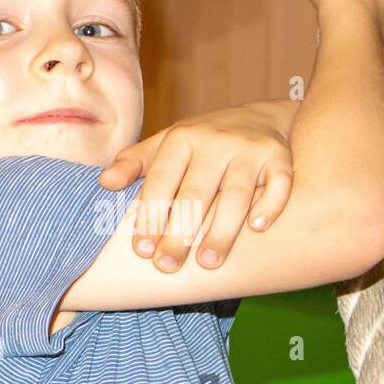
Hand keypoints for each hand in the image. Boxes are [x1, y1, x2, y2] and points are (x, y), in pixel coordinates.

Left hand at [97, 100, 294, 271]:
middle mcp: (215, 140)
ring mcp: (249, 148)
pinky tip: (257, 229)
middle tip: (168, 266)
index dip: (150, 215)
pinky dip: (270, 205)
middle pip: (196, 193)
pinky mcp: (279, 156)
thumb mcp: (166, 144)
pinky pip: (278, 183)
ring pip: (236, 194)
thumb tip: (104, 183)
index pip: (161, 180)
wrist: (260, 117)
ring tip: (208, 262)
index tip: (142, 250)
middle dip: (180, 232)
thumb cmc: (203, 141)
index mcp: (182, 137)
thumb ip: (135, 163)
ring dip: (222, 231)